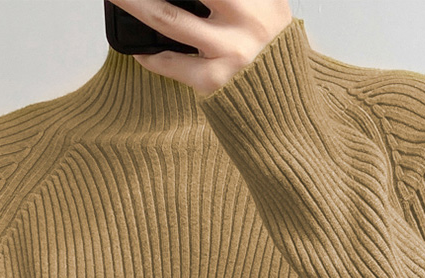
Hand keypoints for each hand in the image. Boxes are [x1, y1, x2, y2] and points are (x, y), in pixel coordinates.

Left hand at [106, 0, 293, 96]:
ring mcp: (231, 51)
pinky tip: (141, 52)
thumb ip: (241, 4)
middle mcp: (249, 20)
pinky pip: (170, 63)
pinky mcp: (215, 81)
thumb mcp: (270, 18)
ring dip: (135, 4)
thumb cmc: (275, 67)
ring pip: (167, 18)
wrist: (290, 118)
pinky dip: (150, 56)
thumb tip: (197, 1)